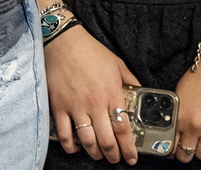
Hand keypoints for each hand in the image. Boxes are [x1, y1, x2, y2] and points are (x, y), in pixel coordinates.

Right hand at [45, 26, 141, 163]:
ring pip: (87, 141)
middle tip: (116, 159)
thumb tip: (142, 94)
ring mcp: (75, 106)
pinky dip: (70, 146)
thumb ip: (131, 81)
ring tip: (99, 155)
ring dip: (95, 153)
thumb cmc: (92, 52)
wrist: (64, 42)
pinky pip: (64, 134)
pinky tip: (75, 148)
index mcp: (111, 94)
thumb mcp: (118, 64)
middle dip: (113, 155)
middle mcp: (94, 104)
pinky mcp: (58, 106)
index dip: (129, 148)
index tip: (132, 159)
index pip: (123, 129)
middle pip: (107, 140)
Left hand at [171, 53, 200, 160]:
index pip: (170, 144)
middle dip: (186, 152)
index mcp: (180, 115)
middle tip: (189, 147)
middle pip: (186, 154)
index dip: (170, 150)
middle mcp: (195, 124)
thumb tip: (174, 131)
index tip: (172, 151)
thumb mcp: (181, 94)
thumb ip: (178, 114)